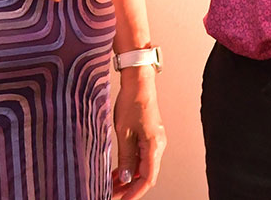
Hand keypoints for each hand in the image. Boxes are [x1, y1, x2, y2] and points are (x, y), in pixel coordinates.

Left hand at [111, 65, 165, 198]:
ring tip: (111, 184)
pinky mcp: (149, 136)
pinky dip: (131, 166)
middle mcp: (158, 146)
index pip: (147, 179)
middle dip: (129, 188)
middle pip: (146, 175)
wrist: (139, 82)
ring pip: (143, 167)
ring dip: (129, 178)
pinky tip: (119, 171)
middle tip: (112, 194)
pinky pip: (142, 157)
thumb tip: (127, 179)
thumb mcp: (124, 132)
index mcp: (154, 146)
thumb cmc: (132, 102)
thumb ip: (127, 157)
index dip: (135, 193)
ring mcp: (155, 141)